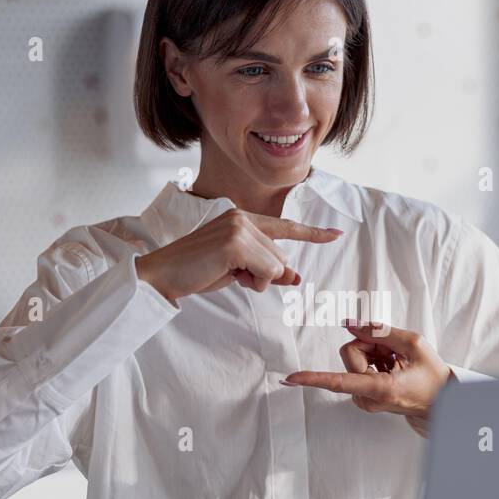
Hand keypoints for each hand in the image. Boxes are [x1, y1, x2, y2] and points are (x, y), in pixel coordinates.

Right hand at [135, 207, 342, 303]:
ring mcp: (239, 227)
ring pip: (276, 266)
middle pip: (281, 257)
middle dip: (264, 275)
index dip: (312, 234)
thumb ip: (265, 268)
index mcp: (242, 218)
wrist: (164, 273)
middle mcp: (243, 217)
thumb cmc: (197, 270)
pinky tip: (229, 275)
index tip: (335, 235)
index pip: (284, 227)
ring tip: (228, 274)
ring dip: (256, 280)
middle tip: (233, 275)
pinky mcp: (235, 242)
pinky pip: (266, 271)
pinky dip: (253, 281)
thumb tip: (294, 277)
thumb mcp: (237, 270)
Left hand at [283, 322, 452, 437]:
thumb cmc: (431, 374)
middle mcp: (367, 399)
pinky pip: (357, 367)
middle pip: (349, 352)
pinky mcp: (361, 398)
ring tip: (396, 363)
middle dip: (370, 344)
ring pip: (352, 358)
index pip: (340, 382)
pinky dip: (374, 361)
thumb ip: (379, 330)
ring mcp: (363, 400)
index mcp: (381, 388)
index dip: (313, 378)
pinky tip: (391, 368)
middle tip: (395, 353)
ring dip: (374, 353)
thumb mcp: (413, 343)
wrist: (441, 401)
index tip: (290, 378)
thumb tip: (348, 322)